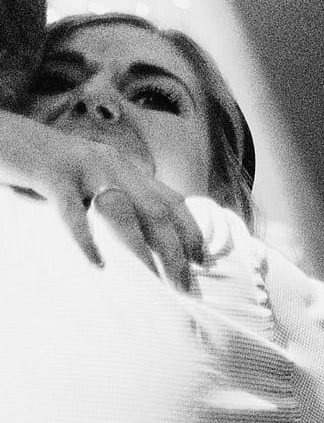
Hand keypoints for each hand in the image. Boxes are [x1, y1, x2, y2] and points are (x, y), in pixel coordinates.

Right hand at [0, 113, 204, 288]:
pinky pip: (71, 211)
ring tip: (155, 282)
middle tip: (185, 286)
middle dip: (175, 251)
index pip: (172, 201)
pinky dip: (86, 238)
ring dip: (141, 250)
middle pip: (156, 212)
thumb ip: (117, 199)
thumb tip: (144, 238)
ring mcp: (82, 168)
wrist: (2, 136)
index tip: (204, 262)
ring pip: (123, 211)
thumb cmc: (49, 168)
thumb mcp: (92, 179)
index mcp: (126, 167)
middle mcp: (112, 165)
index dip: (192, 231)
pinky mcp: (51, 175)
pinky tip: (96, 263)